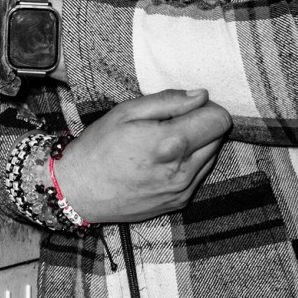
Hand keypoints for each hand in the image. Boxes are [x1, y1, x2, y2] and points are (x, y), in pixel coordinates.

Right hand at [51, 89, 229, 224]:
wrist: (79, 191)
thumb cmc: (98, 147)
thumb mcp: (126, 112)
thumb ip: (168, 101)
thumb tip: (201, 96)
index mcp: (171, 143)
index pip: (219, 119)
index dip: (205, 106)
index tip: (185, 106)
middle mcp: (183, 170)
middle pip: (219, 137)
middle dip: (201, 124)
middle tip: (170, 122)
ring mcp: (183, 190)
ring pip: (212, 156)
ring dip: (197, 144)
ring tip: (163, 142)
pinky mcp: (180, 202)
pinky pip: (199, 174)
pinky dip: (188, 163)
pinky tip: (162, 160)